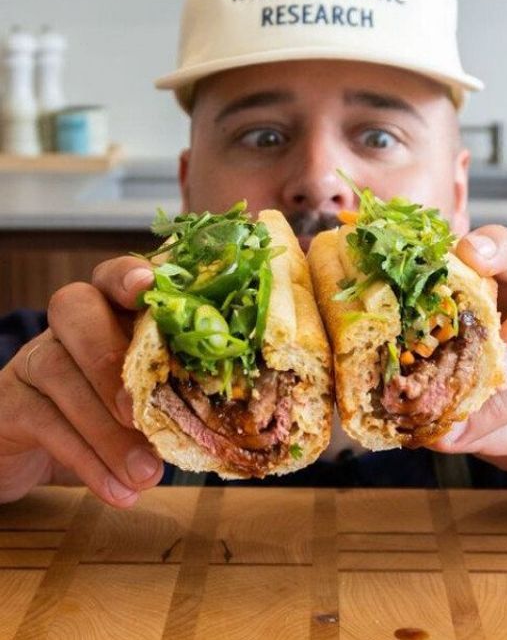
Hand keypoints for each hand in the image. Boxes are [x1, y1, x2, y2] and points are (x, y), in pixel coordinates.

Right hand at [0, 258, 163, 506]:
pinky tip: (118, 491)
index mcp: (112, 311)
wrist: (34, 455)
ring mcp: (32, 359)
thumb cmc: (114, 416)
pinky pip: (44, 423)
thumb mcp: (149, 399)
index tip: (148, 285)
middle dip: (110, 358)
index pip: (115, 275)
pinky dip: (87, 461)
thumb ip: (177, 394)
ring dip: (108, 431)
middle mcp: (68, 326)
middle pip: (74, 309)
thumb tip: (226, 422)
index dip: (128, 273)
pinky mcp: (8, 402)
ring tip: (147, 475)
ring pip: (61, 373)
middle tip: (140, 412)